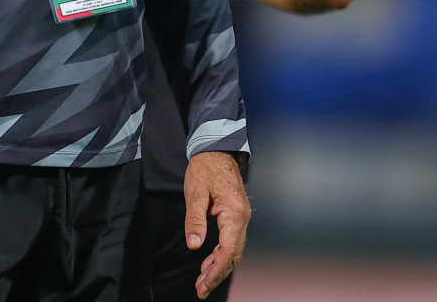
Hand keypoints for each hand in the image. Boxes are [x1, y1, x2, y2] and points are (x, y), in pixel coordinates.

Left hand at [183, 151, 249, 299]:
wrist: (216, 149)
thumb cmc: (205, 167)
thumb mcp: (195, 191)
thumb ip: (194, 219)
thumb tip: (195, 245)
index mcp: (234, 213)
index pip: (228, 250)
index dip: (216, 270)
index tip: (202, 284)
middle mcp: (242, 217)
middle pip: (233, 254)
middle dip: (217, 274)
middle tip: (201, 289)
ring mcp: (241, 217)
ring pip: (234, 250)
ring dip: (219, 267)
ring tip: (203, 281)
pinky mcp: (236, 215)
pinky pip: (232, 241)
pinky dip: (221, 255)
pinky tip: (209, 262)